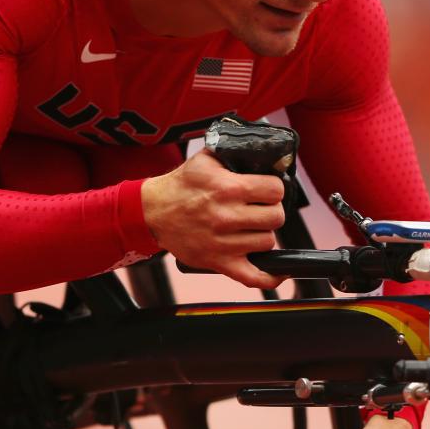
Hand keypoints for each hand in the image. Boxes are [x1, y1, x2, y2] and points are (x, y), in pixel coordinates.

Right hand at [141, 149, 284, 288]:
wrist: (152, 211)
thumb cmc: (181, 186)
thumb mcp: (206, 159)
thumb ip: (233, 152)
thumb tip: (262, 151)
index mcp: (228, 188)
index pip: (275, 190)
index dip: (274, 189)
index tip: (267, 191)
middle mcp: (227, 216)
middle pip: (276, 217)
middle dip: (271, 211)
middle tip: (259, 209)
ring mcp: (223, 243)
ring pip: (267, 242)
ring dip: (262, 234)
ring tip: (249, 228)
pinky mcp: (218, 262)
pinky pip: (253, 277)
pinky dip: (269, 278)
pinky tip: (277, 272)